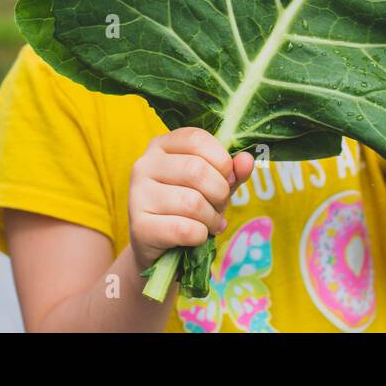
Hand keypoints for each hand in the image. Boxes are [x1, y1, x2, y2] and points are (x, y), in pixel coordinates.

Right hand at [127, 127, 254, 269]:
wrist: (160, 247)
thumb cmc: (188, 207)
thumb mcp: (213, 183)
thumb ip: (231, 171)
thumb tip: (247, 160)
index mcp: (161, 145)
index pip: (196, 138)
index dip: (221, 159)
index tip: (228, 178)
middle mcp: (144, 165)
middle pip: (196, 170)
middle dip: (219, 192)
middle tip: (220, 206)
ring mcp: (137, 195)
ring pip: (192, 202)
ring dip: (212, 218)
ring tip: (211, 223)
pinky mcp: (139, 226)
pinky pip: (184, 229)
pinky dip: (200, 235)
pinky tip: (198, 236)